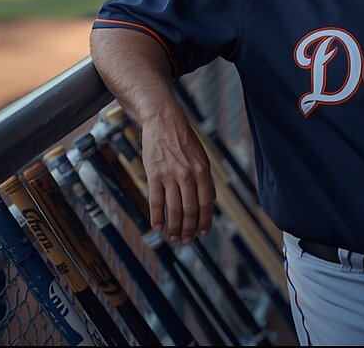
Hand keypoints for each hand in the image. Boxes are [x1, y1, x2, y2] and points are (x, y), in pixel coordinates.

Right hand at [141, 113, 214, 243]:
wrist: (164, 122)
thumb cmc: (184, 141)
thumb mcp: (201, 158)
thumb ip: (204, 180)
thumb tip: (209, 202)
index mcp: (203, 172)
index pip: (206, 203)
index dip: (204, 221)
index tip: (202, 233)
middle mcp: (188, 175)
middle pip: (190, 210)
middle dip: (189, 229)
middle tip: (186, 241)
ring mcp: (170, 176)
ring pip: (174, 209)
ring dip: (174, 227)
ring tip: (173, 238)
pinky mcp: (154, 175)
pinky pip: (156, 201)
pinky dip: (158, 217)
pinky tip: (158, 228)